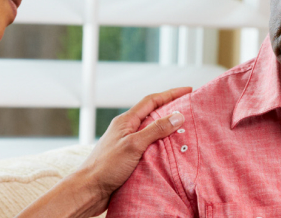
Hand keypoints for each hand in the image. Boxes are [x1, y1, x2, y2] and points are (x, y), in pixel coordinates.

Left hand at [76, 87, 191, 215]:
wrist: (89, 190)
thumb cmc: (107, 166)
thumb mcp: (134, 145)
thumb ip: (155, 130)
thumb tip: (178, 116)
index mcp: (126, 120)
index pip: (152, 101)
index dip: (171, 94)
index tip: (188, 90)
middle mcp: (127, 129)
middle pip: (153, 114)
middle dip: (171, 109)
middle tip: (190, 109)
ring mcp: (128, 143)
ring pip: (152, 131)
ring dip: (168, 128)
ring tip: (186, 129)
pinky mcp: (129, 158)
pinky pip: (149, 146)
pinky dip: (162, 145)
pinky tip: (171, 151)